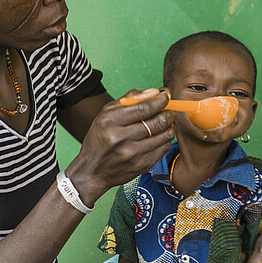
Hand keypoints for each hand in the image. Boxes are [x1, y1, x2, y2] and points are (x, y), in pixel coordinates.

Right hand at [66, 88, 174, 203]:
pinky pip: (163, 149)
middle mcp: (119, 138)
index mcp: (110, 121)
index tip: (166, 96)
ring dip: (169, 126)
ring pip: (164, 136)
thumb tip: (155, 92)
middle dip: (168, 113)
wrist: (92, 170)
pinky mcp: (140, 166)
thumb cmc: (100, 138)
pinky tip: (159, 137)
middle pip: (157, 122)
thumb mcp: (107, 114)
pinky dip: (165, 140)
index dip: (160, 100)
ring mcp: (131, 154)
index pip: (144, 108)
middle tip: (169, 110)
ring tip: (165, 123)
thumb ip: (130, 99)